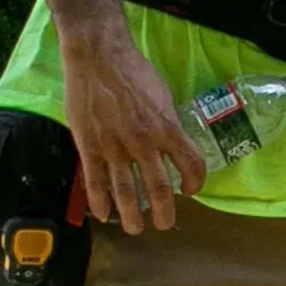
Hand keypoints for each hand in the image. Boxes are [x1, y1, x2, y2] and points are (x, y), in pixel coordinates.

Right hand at [61, 28, 207, 232]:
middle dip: (164, 211)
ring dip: (132, 214)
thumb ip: (167, 123)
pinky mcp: (90, 145)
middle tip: (165, 224)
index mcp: (167, 128)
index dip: (195, 182)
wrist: (99, 57)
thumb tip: (172, 142)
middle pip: (159, 188)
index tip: (191, 191)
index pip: (191, 164)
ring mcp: (115, 146)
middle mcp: (144, 143)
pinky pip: (96, 180)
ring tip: (135, 228)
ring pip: (126, 191)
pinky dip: (100, 201)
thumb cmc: (134, 72)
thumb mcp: (163, 96)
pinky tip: (103, 214)